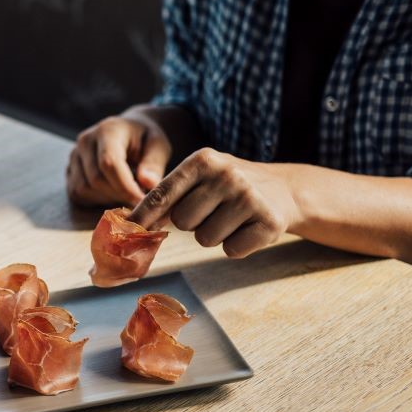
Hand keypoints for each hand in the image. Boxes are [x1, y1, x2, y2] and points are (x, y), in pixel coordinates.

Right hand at [67, 114, 171, 206]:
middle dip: (119, 195)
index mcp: (108, 130)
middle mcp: (85, 141)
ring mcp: (74, 156)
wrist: (128, 131)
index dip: (125, 186)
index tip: (142, 201)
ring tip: (126, 193)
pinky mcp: (69, 170)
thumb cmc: (145, 138)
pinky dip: (95, 200)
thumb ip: (154, 163)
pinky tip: (112, 193)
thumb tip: (148, 183)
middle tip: (139, 200)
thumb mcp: (158, 145)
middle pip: (96, 179)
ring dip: (107, 199)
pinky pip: (77, 194)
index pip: (109, 163)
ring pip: (84, 189)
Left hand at [127, 148, 301, 257]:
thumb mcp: (199, 178)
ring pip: (206, 240)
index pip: (162, 194)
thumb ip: (167, 196)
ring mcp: (249, 197)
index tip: (128, 231)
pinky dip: (238, 246)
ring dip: (215, 235)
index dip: (143, 217)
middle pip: (183, 222)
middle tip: (214, 210)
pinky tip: (249, 227)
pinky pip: (232, 251)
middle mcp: (226, 174)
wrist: (284, 189)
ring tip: (232, 218)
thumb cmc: (227, 186)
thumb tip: (131, 223)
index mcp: (202, 160)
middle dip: (193, 223)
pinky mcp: (269, 222)